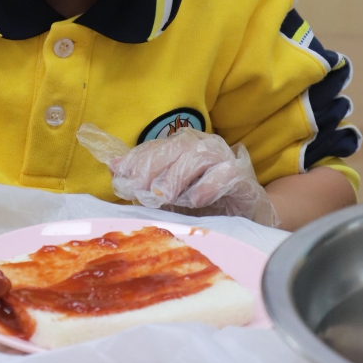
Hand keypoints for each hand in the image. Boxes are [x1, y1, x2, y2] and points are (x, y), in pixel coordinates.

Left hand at [77, 123, 277, 225]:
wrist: (248, 216)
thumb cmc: (205, 205)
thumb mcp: (169, 196)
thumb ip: (145, 183)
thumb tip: (114, 167)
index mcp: (183, 146)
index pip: (156, 147)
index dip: (135, 159)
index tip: (118, 174)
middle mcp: (203, 146)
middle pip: (174, 148)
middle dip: (151, 167)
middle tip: (136, 189)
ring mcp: (224, 159)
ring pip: (197, 156)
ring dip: (176, 176)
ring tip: (163, 196)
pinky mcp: (242, 177)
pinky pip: (224, 174)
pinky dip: (207, 185)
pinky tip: (195, 200)